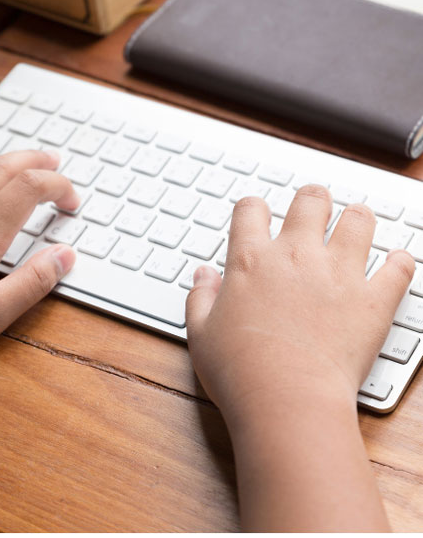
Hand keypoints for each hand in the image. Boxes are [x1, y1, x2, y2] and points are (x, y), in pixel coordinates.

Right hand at [186, 185, 414, 421]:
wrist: (285, 401)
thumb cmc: (240, 371)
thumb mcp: (201, 333)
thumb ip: (200, 296)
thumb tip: (202, 275)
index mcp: (251, 261)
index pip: (251, 210)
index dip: (253, 208)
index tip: (257, 215)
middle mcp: (295, 256)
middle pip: (310, 201)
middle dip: (312, 199)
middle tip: (314, 209)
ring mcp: (338, 275)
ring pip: (358, 220)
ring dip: (357, 219)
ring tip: (355, 225)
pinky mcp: (373, 301)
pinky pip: (399, 268)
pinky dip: (400, 263)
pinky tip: (395, 263)